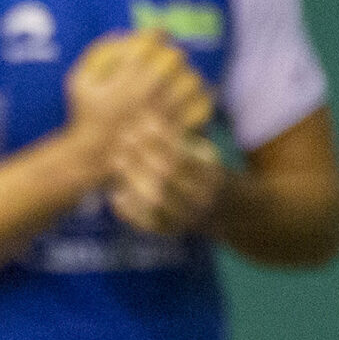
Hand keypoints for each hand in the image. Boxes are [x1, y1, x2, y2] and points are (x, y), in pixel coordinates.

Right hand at [65, 30, 212, 179]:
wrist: (94, 153)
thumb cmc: (86, 113)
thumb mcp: (79, 80)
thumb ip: (99, 53)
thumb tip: (125, 36)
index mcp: (125, 78)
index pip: (151, 42)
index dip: (155, 34)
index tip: (155, 36)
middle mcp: (148, 92)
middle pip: (175, 58)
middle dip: (169, 54)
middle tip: (163, 61)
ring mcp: (164, 111)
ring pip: (192, 80)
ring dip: (185, 76)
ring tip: (175, 79)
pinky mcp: (175, 128)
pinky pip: (201, 106)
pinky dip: (198, 99)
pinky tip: (185, 98)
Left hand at [107, 110, 224, 234]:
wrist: (222, 210)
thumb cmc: (203, 171)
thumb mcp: (203, 151)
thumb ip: (180, 138)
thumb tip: (153, 108)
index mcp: (213, 175)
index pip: (182, 154)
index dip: (161, 137)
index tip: (143, 120)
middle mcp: (201, 198)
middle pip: (166, 176)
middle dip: (142, 154)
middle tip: (124, 135)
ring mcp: (186, 218)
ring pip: (155, 200)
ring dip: (132, 178)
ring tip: (116, 158)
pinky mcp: (170, 232)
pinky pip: (145, 224)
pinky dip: (129, 210)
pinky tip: (116, 194)